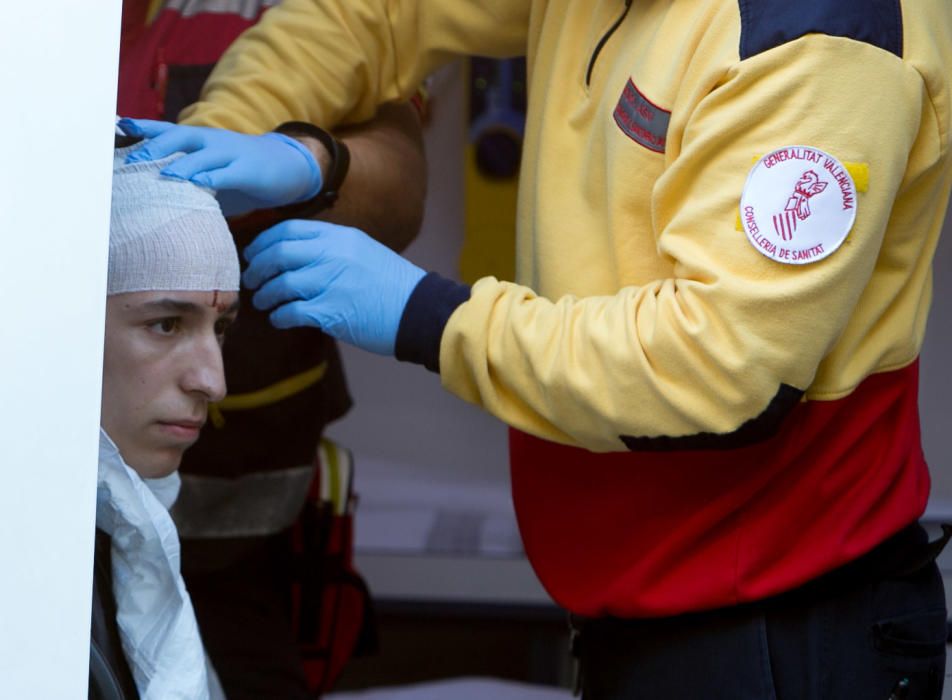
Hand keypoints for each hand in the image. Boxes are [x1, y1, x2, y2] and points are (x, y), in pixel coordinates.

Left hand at [117, 118, 322, 215]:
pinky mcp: (248, 170)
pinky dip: (212, 178)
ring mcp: (230, 154)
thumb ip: (186, 181)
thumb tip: (151, 200)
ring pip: (201, 154)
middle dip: (153, 147)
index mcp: (198, 141)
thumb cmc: (241, 173)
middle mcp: (211, 142)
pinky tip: (199, 184)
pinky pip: (228, 173)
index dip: (139, 129)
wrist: (287, 165)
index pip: (164, 131)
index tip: (113, 128)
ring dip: (180, 164)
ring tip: (162, 174)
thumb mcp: (211, 172)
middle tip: (132, 160)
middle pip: (177, 138)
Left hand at [242, 219, 425, 354]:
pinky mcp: (331, 311)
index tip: (255, 254)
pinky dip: (280, 317)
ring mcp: (331, 282)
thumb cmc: (391, 285)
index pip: (289, 230)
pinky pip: (291, 312)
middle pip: (279, 254)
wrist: (419, 311)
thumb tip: (295, 256)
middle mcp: (333, 255)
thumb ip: (331, 249)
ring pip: (281, 284)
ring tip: (263, 303)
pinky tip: (280, 320)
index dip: (265, 243)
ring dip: (266, 295)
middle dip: (258, 268)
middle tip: (251, 280)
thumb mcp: (363, 251)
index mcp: (340, 237)